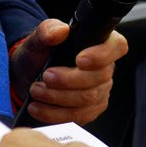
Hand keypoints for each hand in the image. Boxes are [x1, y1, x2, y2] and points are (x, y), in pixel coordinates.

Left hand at [9, 18, 126, 125]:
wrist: (29, 76)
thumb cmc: (39, 55)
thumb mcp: (38, 39)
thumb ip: (47, 30)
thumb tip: (60, 31)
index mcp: (99, 43)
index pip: (117, 46)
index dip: (102, 55)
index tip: (79, 60)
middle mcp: (104, 67)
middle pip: (100, 78)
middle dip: (69, 80)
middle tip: (46, 76)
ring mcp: (100, 90)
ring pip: (88, 99)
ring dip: (58, 97)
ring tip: (36, 90)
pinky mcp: (90, 110)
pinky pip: (79, 116)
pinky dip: (55, 113)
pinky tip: (38, 107)